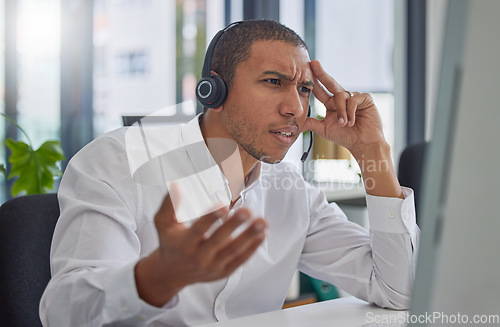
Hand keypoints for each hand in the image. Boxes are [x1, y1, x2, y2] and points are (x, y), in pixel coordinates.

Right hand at [135, 187, 266, 306]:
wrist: (172, 273)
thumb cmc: (170, 242)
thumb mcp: (163, 223)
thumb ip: (170, 203)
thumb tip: (178, 184)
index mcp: (185, 243)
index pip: (199, 229)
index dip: (211, 217)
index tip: (223, 205)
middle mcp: (199, 256)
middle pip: (219, 240)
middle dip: (234, 225)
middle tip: (247, 211)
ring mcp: (213, 266)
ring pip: (234, 251)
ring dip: (249, 236)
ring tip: (262, 222)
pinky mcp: (224, 272)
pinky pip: (240, 260)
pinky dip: (252, 248)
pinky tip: (262, 234)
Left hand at [303, 60, 385, 152]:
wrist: (363, 143)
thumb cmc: (345, 137)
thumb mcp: (324, 129)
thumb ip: (312, 123)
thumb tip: (296, 122)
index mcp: (331, 103)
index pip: (320, 91)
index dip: (313, 82)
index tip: (305, 70)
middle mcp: (342, 98)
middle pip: (330, 83)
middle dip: (321, 73)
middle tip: (314, 64)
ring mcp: (354, 97)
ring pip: (341, 96)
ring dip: (341, 112)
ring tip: (343, 124)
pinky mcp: (365, 98)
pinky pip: (353, 100)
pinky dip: (351, 112)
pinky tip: (352, 122)